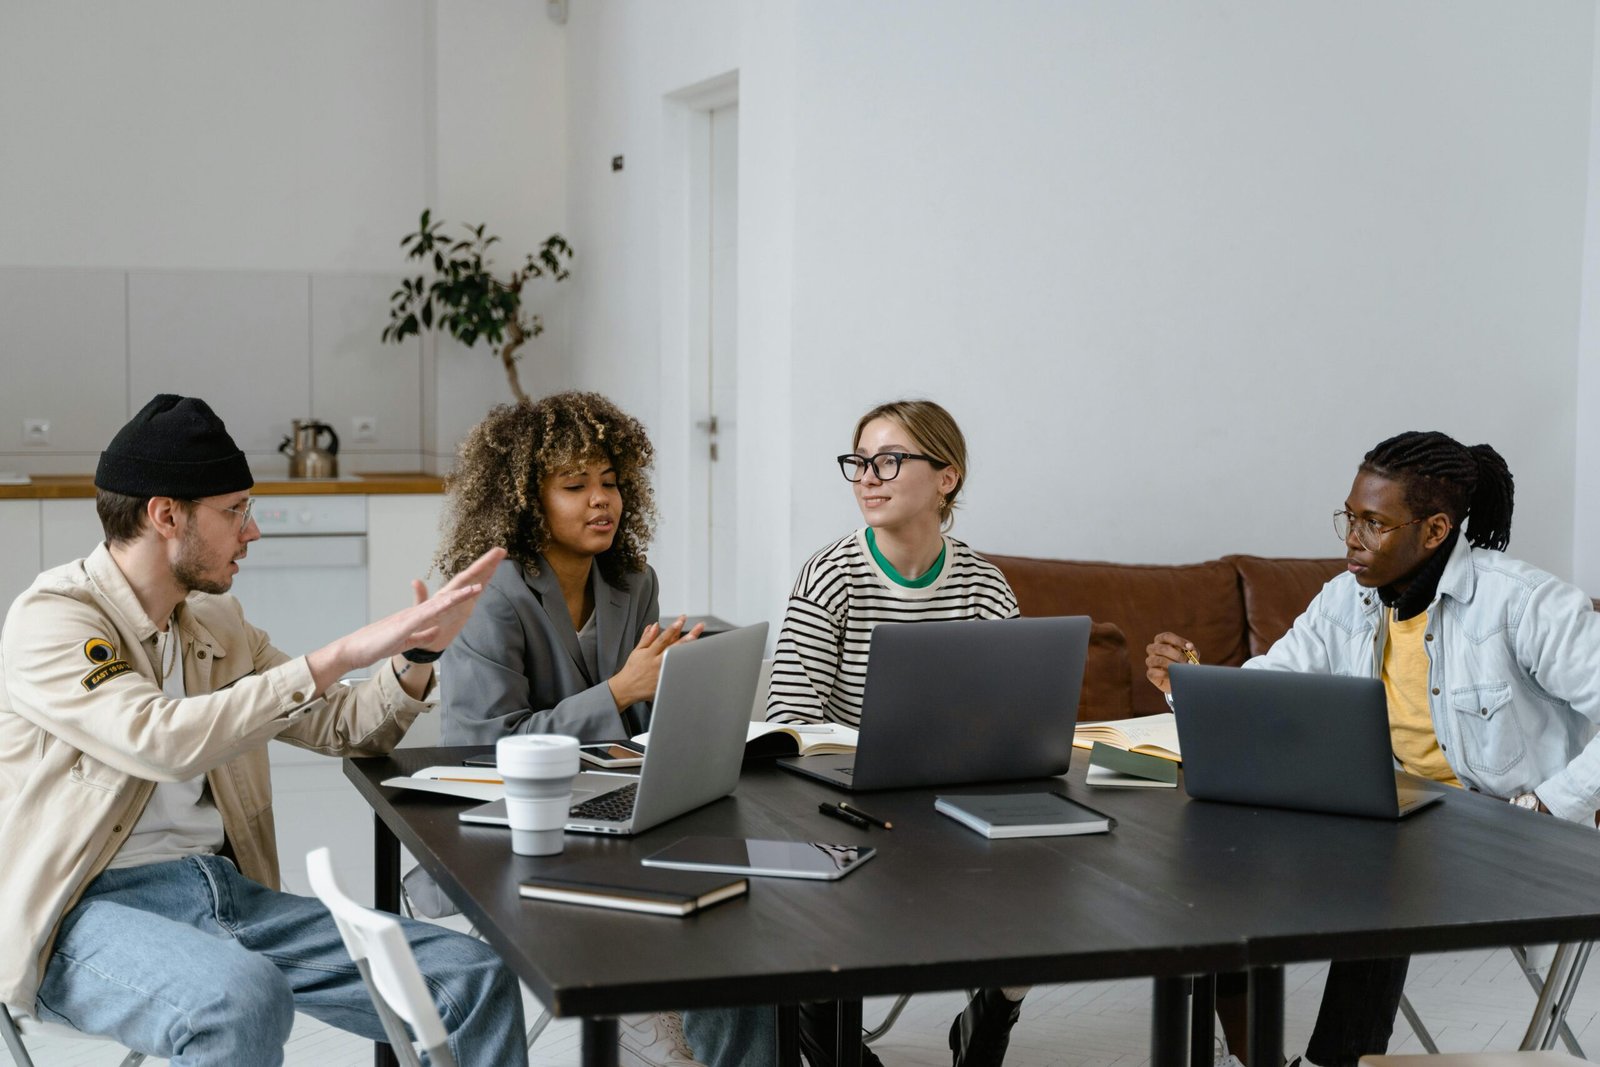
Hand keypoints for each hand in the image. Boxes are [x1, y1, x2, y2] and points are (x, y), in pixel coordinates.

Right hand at [307, 547, 506, 692]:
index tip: (496, 564)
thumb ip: (424, 633)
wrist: (356, 648)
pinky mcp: (409, 622)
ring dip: (469, 584)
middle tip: (501, 551)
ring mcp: (417, 613)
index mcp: (428, 611)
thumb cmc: (381, 642)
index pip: (458, 591)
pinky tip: (461, 596)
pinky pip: (433, 611)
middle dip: (481, 568)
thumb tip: (435, 629)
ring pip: (449, 594)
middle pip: (459, 583)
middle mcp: (425, 606)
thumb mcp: (410, 639)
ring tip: (490, 570)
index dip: (478, 578)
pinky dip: (448, 603)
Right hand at [607, 615, 705, 710]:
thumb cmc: (632, 669)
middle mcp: (656, 663)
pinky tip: (695, 662)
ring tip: (698, 645)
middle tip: (697, 630)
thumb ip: (647, 638)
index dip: (672, 629)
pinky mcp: (665, 683)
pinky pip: (677, 675)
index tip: (680, 620)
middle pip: (674, 648)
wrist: (627, 689)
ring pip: (677, 662)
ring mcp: (662, 674)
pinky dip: (686, 669)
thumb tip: (654, 625)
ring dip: (688, 653)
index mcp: (649, 654)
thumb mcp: (637, 651)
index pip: (663, 638)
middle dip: (687, 638)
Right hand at [1145, 632, 1197, 694]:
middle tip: (1188, 662)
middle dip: (1177, 655)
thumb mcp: (1190, 656)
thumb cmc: (1183, 663)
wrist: (1178, 680)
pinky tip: (1174, 676)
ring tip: (1183, 670)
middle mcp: (1153, 648)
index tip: (1189, 647)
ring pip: (1159, 660)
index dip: (1178, 641)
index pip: (1166, 636)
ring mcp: (1150, 661)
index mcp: (1161, 640)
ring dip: (1173, 665)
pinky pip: (1155, 672)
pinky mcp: (1150, 673)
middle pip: (1163, 648)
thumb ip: (1192, 653)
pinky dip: (1166, 675)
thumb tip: (1192, 652)